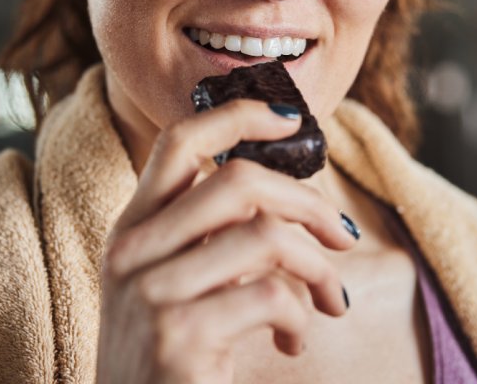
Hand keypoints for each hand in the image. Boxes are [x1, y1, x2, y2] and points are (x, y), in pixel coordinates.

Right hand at [96, 99, 356, 383]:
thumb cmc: (169, 361)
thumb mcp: (171, 288)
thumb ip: (208, 239)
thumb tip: (286, 199)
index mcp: (131, 230)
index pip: (178, 142)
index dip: (237, 117)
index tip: (290, 119)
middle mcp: (131, 252)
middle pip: (237, 182)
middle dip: (310, 203)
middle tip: (344, 235)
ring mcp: (151, 293)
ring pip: (266, 237)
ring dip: (320, 270)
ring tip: (332, 301)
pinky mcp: (179, 337)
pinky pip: (271, 297)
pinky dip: (300, 318)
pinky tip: (291, 342)